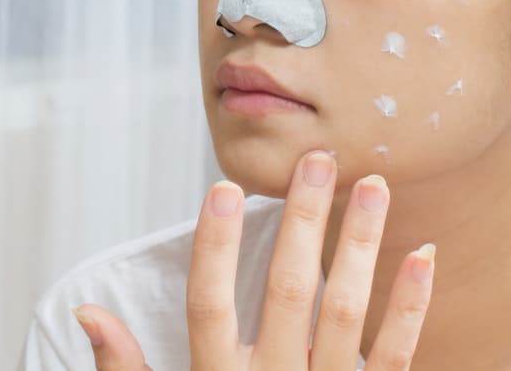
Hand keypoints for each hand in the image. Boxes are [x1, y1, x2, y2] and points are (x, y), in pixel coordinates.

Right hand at [73, 151, 434, 369]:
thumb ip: (127, 369)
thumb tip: (87, 312)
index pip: (210, 305)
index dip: (214, 248)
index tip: (222, 189)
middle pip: (288, 291)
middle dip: (304, 221)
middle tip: (318, 160)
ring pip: (345, 311)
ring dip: (360, 246)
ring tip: (373, 186)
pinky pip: (394, 357)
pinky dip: (410, 306)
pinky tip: (423, 255)